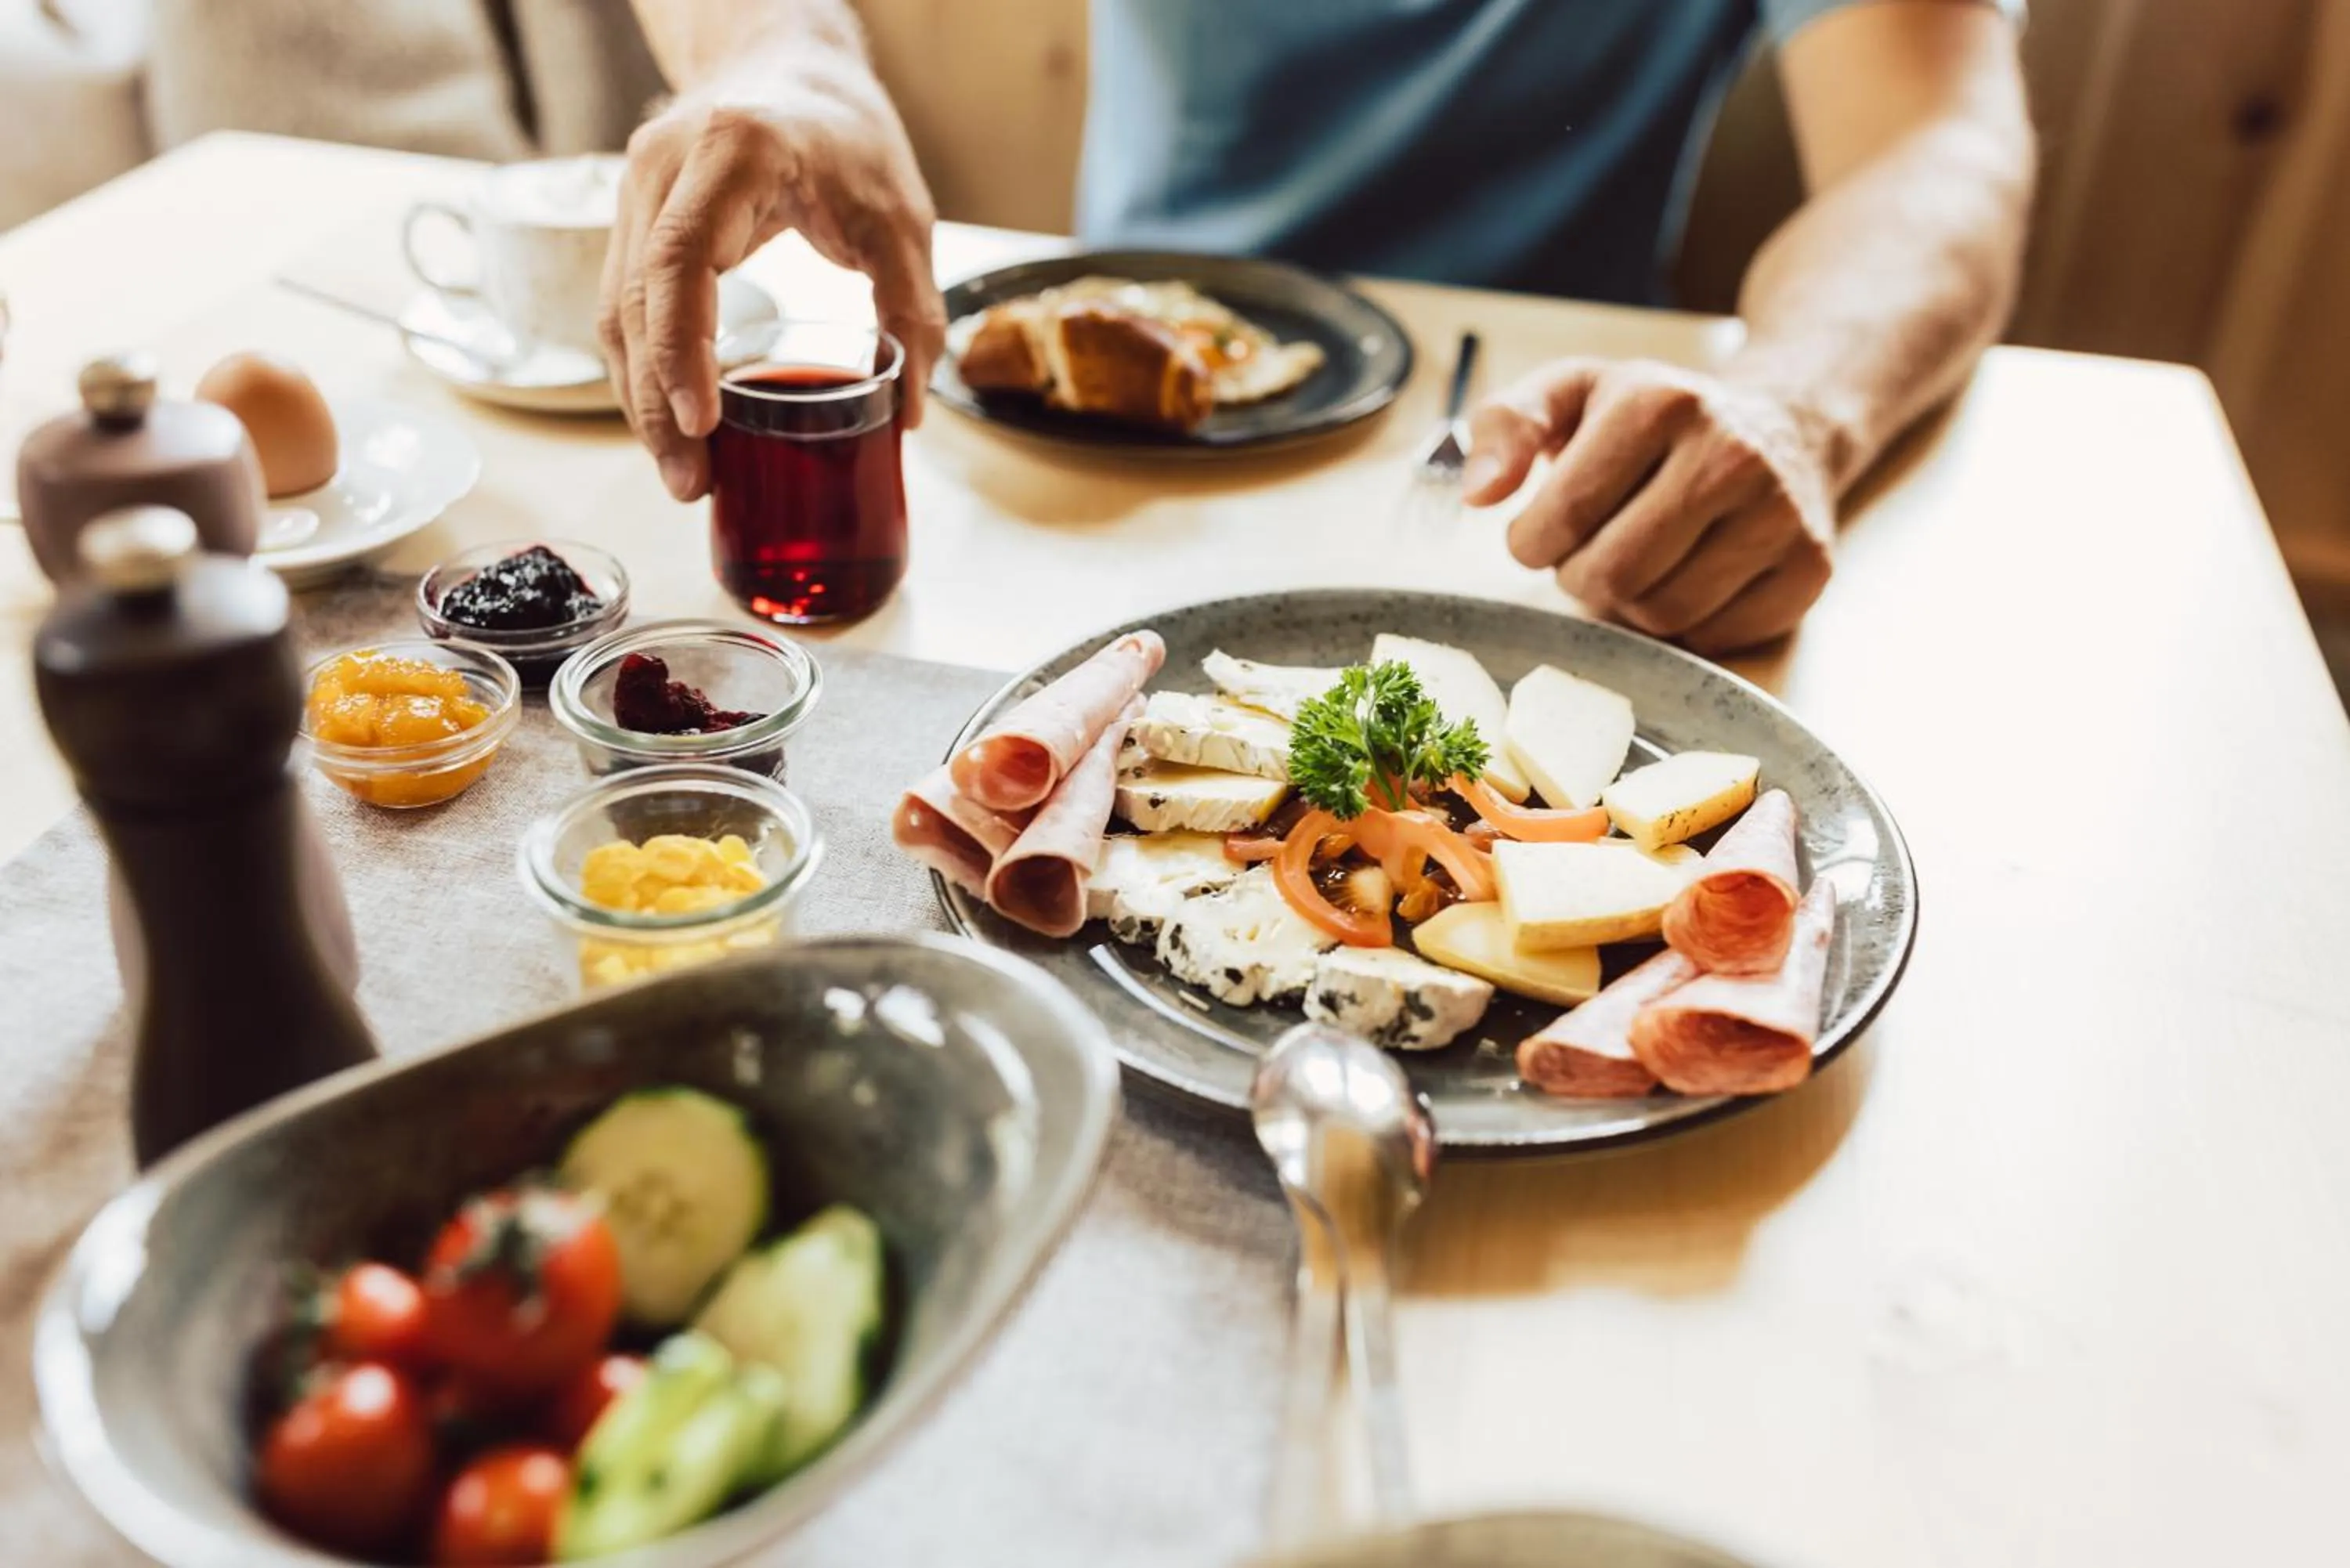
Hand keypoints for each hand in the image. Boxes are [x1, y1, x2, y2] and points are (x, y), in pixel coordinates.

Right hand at [601, 64, 944, 500]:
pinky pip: (624, 304)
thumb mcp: (901, 218)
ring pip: (616, 310)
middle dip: (656, 402)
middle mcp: (666, 167)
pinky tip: (671, 421)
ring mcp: (638, 188)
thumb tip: (909, 413)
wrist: (793, 64)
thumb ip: (912, 310)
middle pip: (636, 300)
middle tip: (692, 482)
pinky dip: (644, 367)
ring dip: (641, 398)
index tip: (701, 422)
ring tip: (684, 473)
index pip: (681, 261)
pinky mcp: (634, 216)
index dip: (682, 349)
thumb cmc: (848, 135)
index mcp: (732, 154)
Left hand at [1463, 359, 1836, 653]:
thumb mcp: (1572, 394)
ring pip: (1661, 616)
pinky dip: (1688, 623)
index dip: (1532, 542)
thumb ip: (1506, 427)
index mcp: (1658, 402)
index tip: (1545, 528)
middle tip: (1594, 547)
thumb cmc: (1656, 419)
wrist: (1781, 424)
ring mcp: (1778, 514)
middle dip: (1581, 576)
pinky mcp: (1807, 569)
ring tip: (1643, 557)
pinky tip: (1692, 574)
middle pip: (1611, 577)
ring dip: (1631, 604)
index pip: (1559, 520)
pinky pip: (1714, 639)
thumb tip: (1477, 494)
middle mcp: (1729, 454)